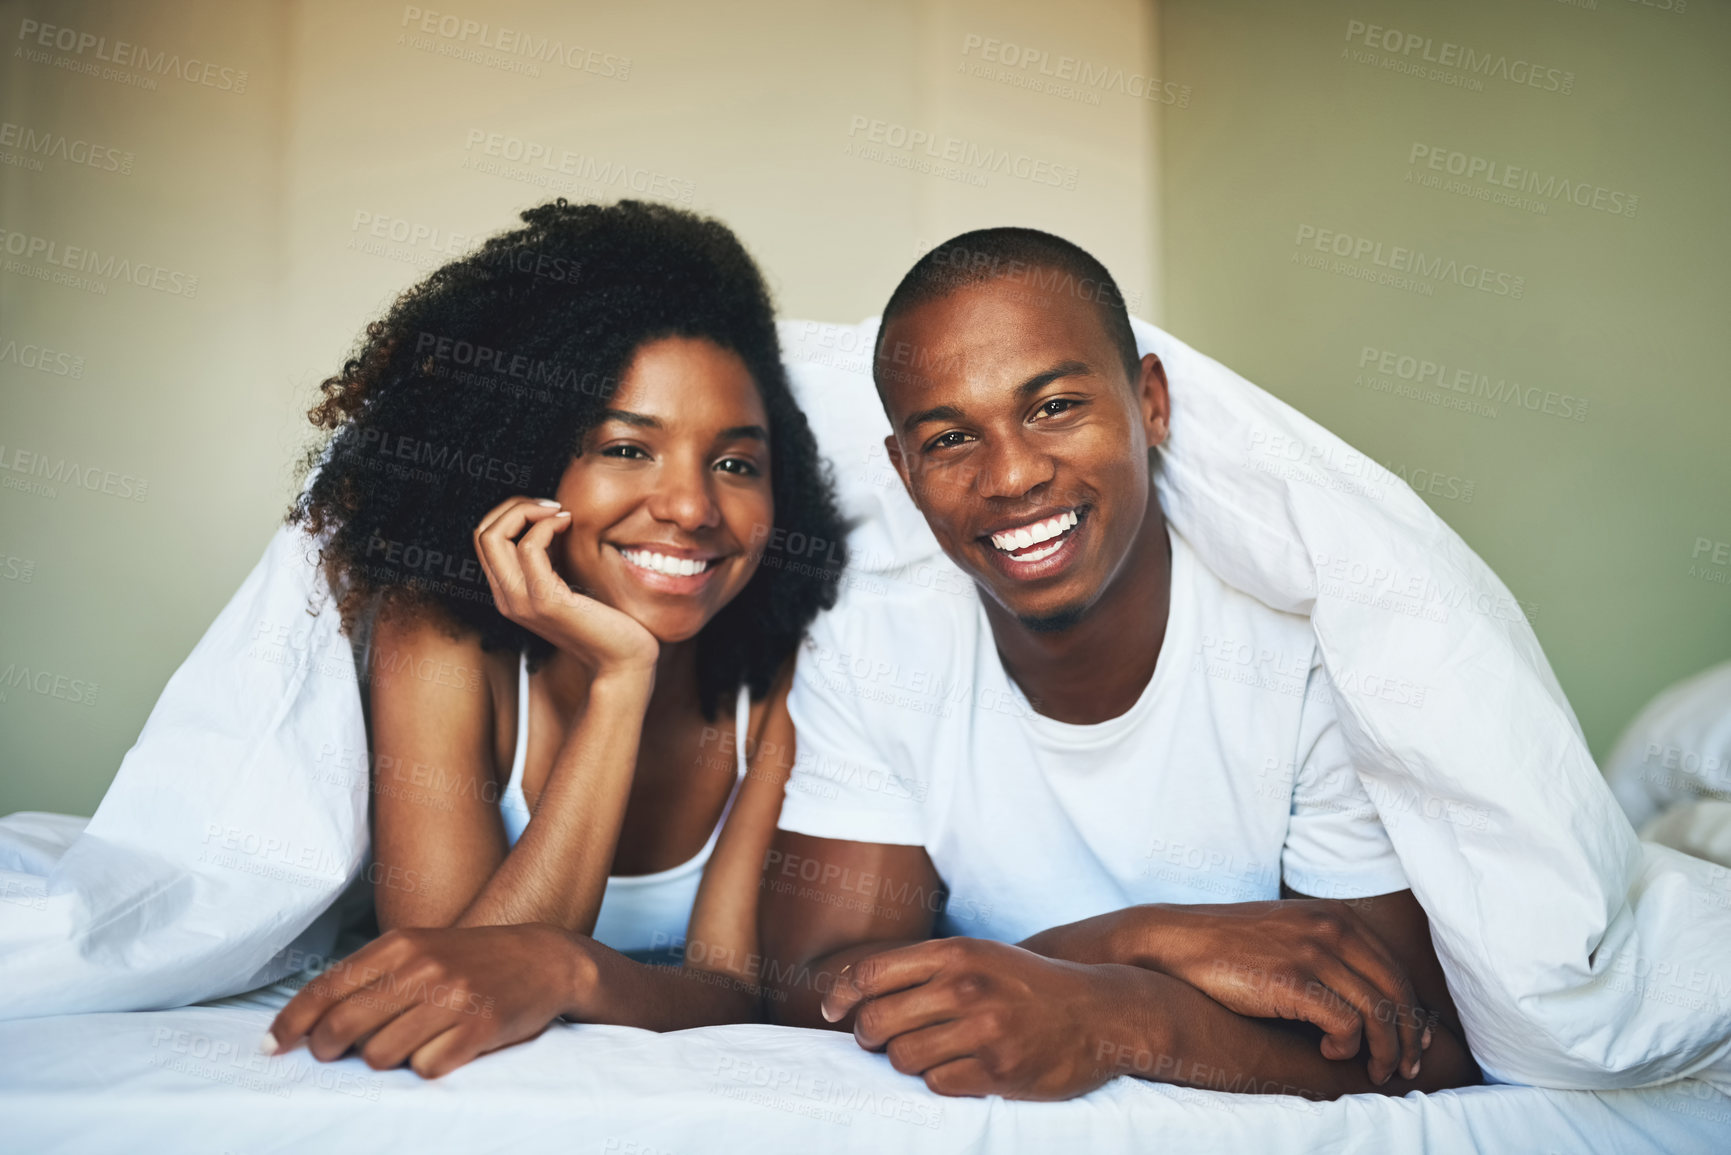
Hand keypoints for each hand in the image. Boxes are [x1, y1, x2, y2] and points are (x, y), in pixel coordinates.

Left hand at [264, 924, 592, 1077]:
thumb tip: (310, 1023)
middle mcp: (423, 968)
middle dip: (327, 1049)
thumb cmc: (470, 959)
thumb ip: (370, 977)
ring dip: (383, 1058)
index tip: (272, 1048)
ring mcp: (452, 999)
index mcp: (400, 944)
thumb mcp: (419, 949)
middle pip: (341, 1029)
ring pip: (378, 1056)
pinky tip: (443, 1047)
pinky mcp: (478, 1029)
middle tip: (332, 1053)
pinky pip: (423, 1069)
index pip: (326, 989)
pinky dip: (426, 1066)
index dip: (290, 1024)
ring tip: (406, 1043)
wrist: (544, 959)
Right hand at [473, 496, 658, 676]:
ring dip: (529, 510)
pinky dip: (547, 525)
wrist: (623, 661)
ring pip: (494, 536)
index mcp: (509, 594)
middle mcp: (507, 599)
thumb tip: (553, 516)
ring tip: (562, 513)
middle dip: (515, 505)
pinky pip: (529, 547)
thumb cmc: (606, 620)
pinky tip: (570, 525)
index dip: (511, 512)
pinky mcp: (546, 602)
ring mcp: (522, 602)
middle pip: (483, 532)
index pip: (484, 538)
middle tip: (553, 506)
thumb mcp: (570, 583)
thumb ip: (553, 558)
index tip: (548, 510)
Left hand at [820, 938, 1118, 1100]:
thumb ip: (927, 968)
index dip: (840, 996)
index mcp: (955, 954)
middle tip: (877, 1040)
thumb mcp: (980, 955)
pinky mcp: (999, 1070)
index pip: (871, 974)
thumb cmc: (1029, 984)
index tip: (830, 1012)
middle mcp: (965, 988)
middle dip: (868, 1036)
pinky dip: (938, 1079)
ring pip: (902, 1057)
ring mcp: (982, 1031)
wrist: (1100, 1011)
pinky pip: (936, 1084)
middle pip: (877, 1022)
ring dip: (904, 1060)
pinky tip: (956, 1068)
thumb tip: (861, 991)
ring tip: (922, 1053)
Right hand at [1132, 901, 1430, 1083]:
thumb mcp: (1290, 934)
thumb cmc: (1232, 946)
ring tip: (1374, 1070)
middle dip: (1408, 1038)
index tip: (1414, 1042)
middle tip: (1406, 1069)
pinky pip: (1346, 1024)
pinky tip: (1329, 1052)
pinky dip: (1347, 1046)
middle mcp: (1331, 928)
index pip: (1396, 969)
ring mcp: (1312, 951)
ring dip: (1386, 1051)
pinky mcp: (1292, 979)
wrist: (1177, 941)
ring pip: (1379, 1012)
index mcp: (1336, 916)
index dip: (1412, 1011)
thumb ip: (1331, 954)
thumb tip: (1373, 1000)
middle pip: (1397, 991)